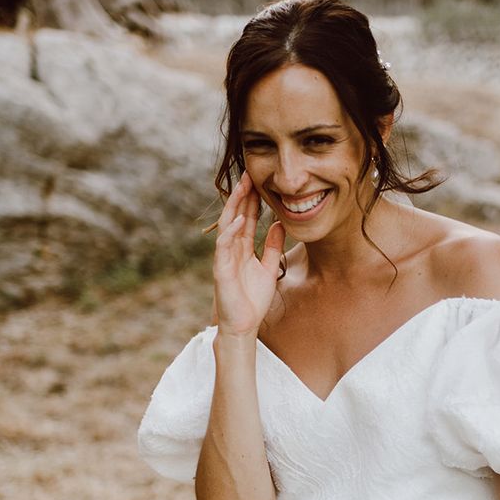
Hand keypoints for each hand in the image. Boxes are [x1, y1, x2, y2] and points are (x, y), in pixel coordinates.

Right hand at [211, 171, 284, 337]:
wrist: (243, 325)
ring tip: (241, 188)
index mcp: (243, 247)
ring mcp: (225, 257)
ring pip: (227, 226)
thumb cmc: (253, 299)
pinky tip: (238, 220)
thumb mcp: (269, 267)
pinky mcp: (221, 270)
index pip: (247, 217)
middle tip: (249, 174)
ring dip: (234, 207)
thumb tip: (278, 224)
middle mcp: (232, 248)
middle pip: (236, 216)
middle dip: (242, 195)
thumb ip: (272, 246)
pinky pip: (224, 247)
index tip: (260, 180)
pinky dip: (230, 233)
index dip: (252, 199)